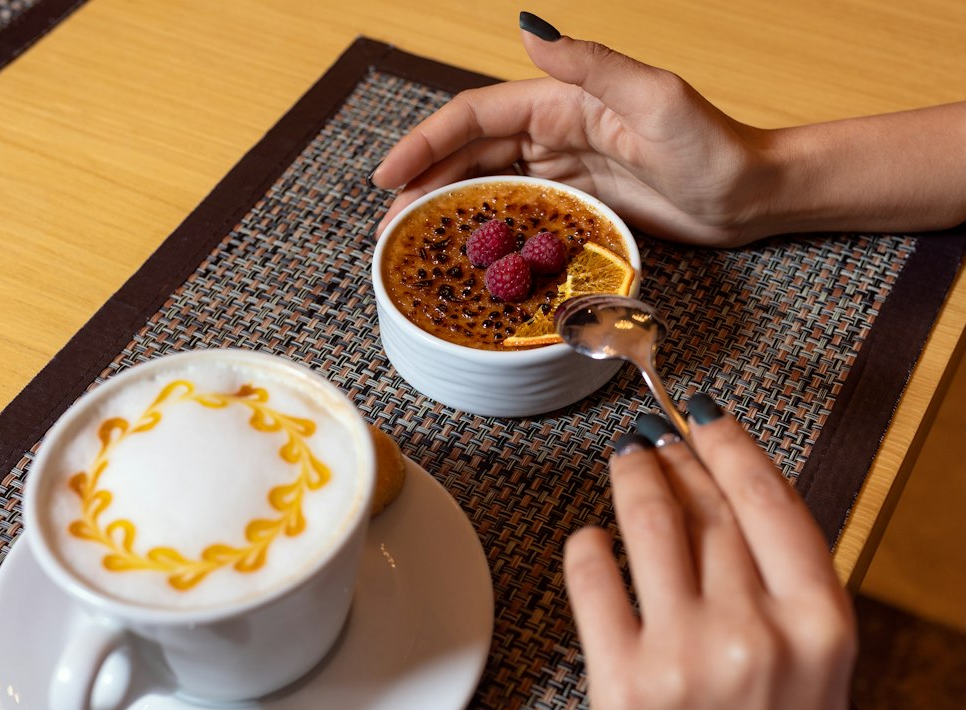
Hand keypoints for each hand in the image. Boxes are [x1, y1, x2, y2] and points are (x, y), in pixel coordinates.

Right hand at [373, 15, 965, 244]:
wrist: (750, 195)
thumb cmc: (715, 146)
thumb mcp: (655, 98)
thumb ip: (589, 66)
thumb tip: (526, 30)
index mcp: (564, 99)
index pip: (477, 116)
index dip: (428, 142)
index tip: (389, 175)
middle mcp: (557, 129)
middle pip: (472, 151)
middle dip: (426, 182)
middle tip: (391, 224)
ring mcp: (566, 167)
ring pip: (491, 183)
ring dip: (450, 207)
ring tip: (414, 240)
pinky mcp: (579, 201)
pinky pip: (522, 211)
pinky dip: (489, 227)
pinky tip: (469, 248)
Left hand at [564, 401, 880, 709]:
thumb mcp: (819, 672)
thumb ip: (782, 587)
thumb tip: (725, 497)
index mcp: (822, 623)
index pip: (770, 499)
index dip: (732, 446)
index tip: (707, 418)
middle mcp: (756, 631)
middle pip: (707, 509)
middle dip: (676, 461)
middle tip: (656, 440)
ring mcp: (683, 657)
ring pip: (648, 528)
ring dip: (632, 482)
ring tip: (624, 462)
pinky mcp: (621, 685)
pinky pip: (594, 582)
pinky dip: (588, 546)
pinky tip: (591, 535)